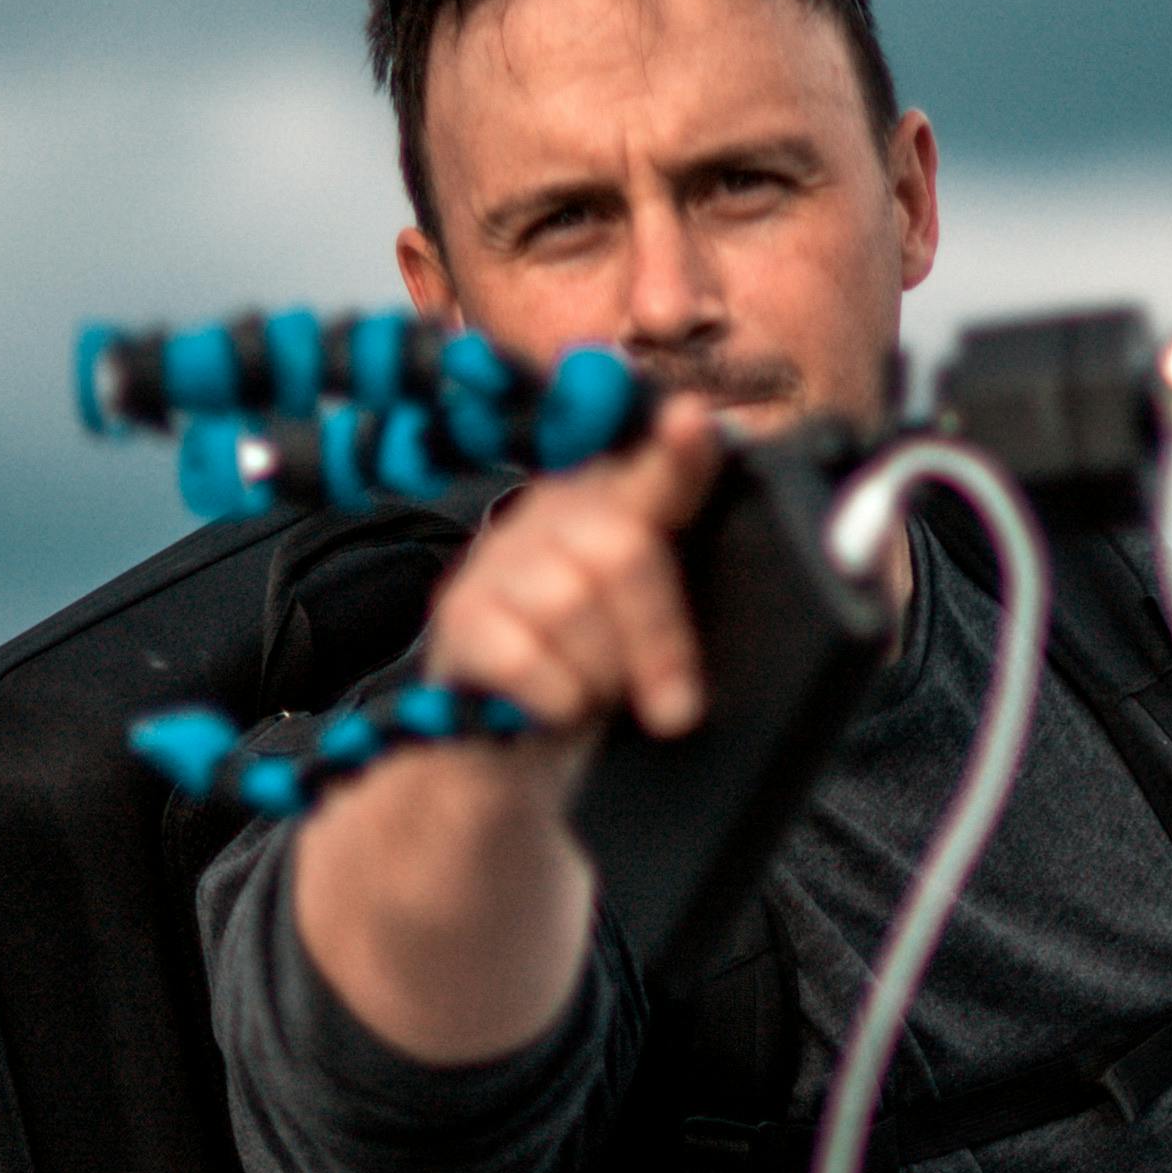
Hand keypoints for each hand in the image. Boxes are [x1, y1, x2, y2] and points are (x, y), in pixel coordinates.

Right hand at [423, 385, 727, 759]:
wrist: (509, 751)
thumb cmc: (592, 683)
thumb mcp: (648, 640)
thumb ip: (680, 603)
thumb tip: (709, 565)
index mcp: (619, 514)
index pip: (658, 472)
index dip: (676, 450)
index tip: (694, 421)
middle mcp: (554, 518)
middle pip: (620, 547)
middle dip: (658, 641)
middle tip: (673, 709)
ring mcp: (500, 561)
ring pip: (569, 602)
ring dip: (598, 676)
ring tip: (593, 696)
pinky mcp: (461, 614)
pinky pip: (523, 655)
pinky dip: (554, 699)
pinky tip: (551, 706)